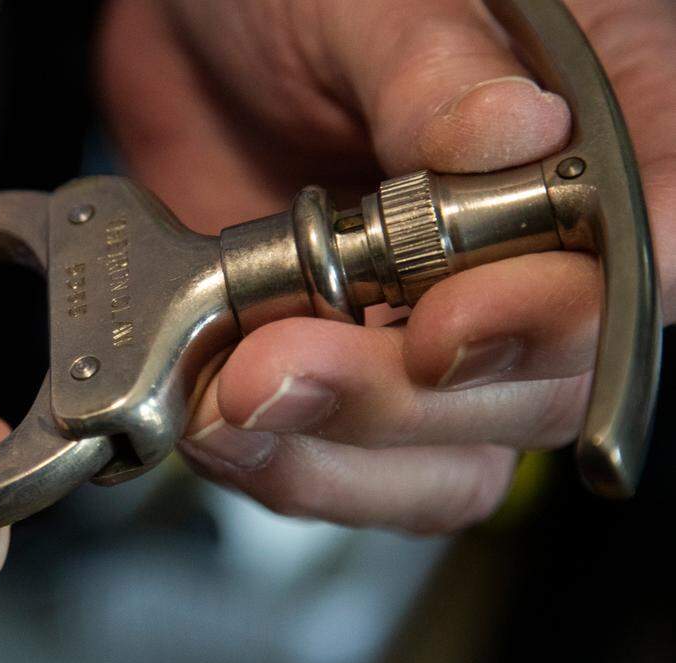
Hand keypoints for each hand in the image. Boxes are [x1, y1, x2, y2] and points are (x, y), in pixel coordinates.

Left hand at [99, 0, 674, 531]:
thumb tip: (510, 130)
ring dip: (344, 446)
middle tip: (290, 358)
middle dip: (410, 394)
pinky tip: (227, 420)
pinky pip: (366, 467)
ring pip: (457, 451)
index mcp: (591, 122)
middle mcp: (534, 248)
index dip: (570, 313)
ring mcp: (444, 324)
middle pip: (543, 382)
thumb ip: (428, 61)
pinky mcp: (360, 371)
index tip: (458, 321)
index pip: (646, 252)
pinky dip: (295, 464)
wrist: (186, 42)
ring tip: (242, 393)